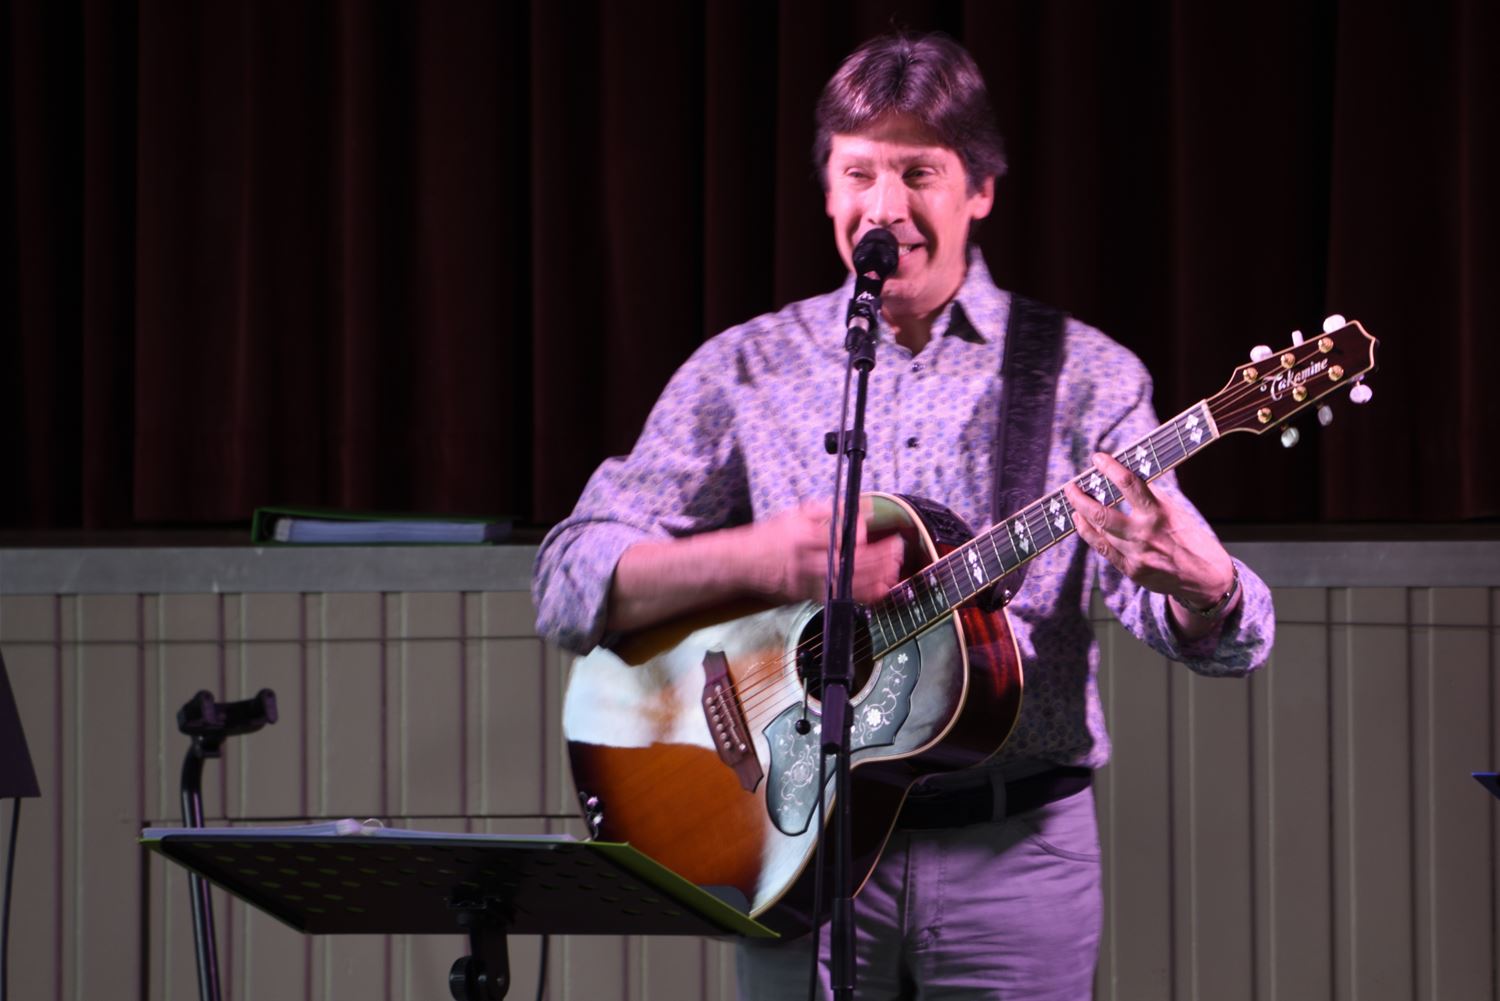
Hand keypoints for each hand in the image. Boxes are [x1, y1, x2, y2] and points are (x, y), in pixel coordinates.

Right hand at [746, 499, 903, 604]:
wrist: (745, 562)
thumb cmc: (772, 535)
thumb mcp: (797, 514)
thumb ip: (830, 510)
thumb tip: (862, 507)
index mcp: (802, 537)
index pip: (836, 537)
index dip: (857, 535)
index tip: (872, 531)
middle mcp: (807, 562)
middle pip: (848, 562)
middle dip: (877, 557)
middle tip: (897, 548)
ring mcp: (809, 582)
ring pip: (848, 583)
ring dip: (876, 576)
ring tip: (894, 567)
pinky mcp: (811, 596)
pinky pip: (842, 597)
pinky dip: (864, 595)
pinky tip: (881, 589)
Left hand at [1063, 452, 1234, 610]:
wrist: (1205, 578)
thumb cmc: (1191, 539)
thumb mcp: (1176, 512)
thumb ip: (1151, 497)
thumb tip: (1127, 477)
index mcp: (1159, 513)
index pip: (1130, 484)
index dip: (1110, 468)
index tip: (1098, 458)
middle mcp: (1144, 534)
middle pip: (1102, 513)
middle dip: (1080, 498)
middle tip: (1070, 486)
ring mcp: (1135, 554)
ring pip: (1098, 531)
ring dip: (1081, 513)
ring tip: (1074, 501)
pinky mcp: (1130, 570)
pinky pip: (1102, 549)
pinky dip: (1088, 532)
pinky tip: (1081, 522)